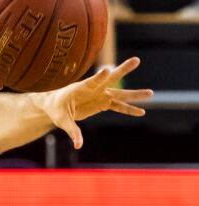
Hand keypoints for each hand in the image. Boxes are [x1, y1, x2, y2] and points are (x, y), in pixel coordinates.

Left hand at [36, 57, 150, 148]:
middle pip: (111, 79)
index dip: (99, 77)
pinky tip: (141, 112)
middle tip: (136, 60)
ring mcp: (100, 95)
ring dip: (134, 94)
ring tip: (151, 93)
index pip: (92, 81)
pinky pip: (118, 106)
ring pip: (120, 93)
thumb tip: (78, 145)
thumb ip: (72, 131)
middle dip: (123, 70)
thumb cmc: (56, 109)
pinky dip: (129, 110)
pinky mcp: (102, 103)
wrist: (55, 106)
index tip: (107, 70)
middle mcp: (93, 89)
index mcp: (80, 88)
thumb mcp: (62, 120)